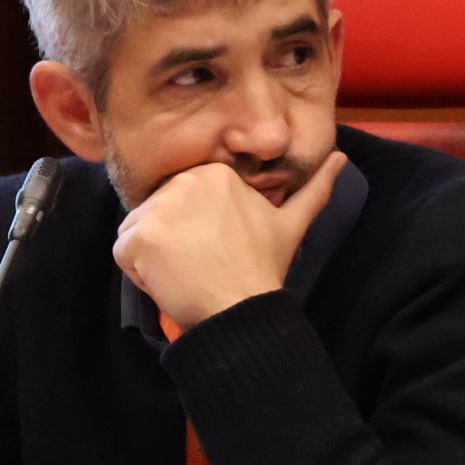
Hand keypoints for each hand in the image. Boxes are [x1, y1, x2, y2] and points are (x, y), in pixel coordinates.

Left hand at [112, 152, 347, 331]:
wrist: (241, 307)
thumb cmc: (264, 266)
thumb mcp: (292, 223)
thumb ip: (315, 187)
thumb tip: (341, 157)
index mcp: (215, 174)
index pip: (184, 197)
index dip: (196, 226)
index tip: (217, 248)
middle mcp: (183, 183)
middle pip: (160, 210)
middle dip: (174, 239)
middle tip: (203, 263)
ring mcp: (157, 210)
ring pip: (139, 229)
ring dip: (154, 254)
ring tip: (186, 272)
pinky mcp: (137, 238)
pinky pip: (123, 251)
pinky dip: (138, 271)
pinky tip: (169, 281)